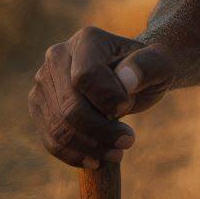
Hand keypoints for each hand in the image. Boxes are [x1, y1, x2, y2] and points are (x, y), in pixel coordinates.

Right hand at [28, 26, 174, 169]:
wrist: (130, 77)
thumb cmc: (146, 69)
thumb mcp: (160, 64)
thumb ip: (148, 66)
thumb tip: (126, 80)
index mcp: (87, 39)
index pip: (86, 76)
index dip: (107, 99)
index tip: (129, 106)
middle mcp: (58, 56)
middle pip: (70, 107)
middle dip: (101, 131)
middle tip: (129, 141)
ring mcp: (43, 82)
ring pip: (59, 127)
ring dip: (90, 147)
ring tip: (118, 152)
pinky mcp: (39, 106)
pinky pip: (51, 140)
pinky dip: (74, 155)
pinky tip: (97, 159)